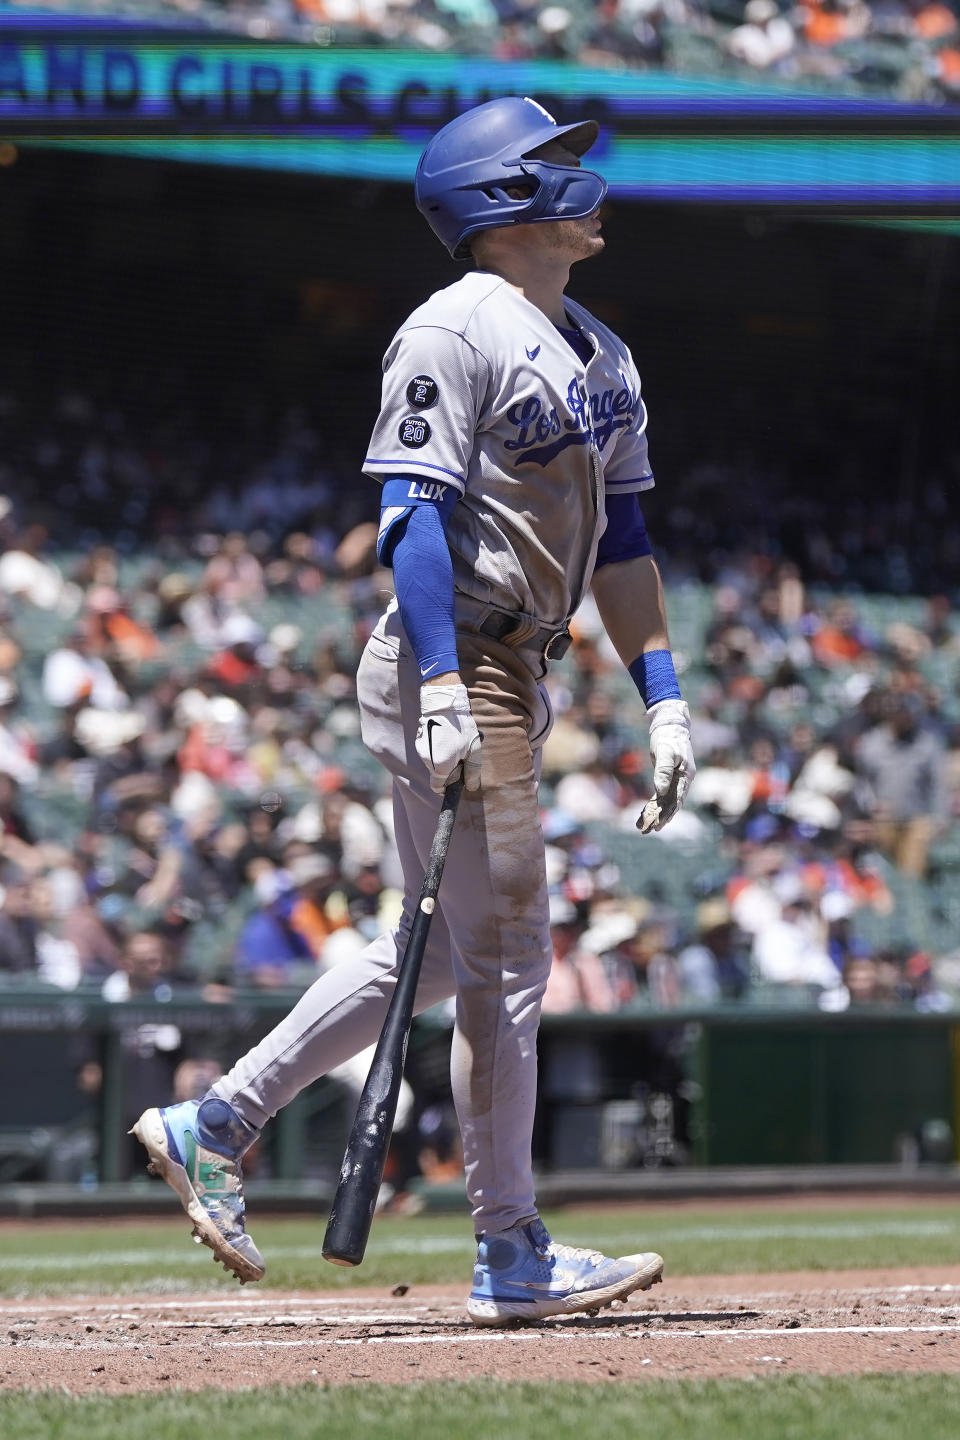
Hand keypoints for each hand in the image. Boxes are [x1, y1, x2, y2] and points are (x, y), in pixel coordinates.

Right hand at [416, 683, 481, 793]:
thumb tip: (471, 787)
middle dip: (448, 771)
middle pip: (437, 774)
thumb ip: (472, 771)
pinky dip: (437, 750)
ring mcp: (421, 750)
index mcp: (440, 766)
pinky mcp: (419, 740)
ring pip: (433, 763)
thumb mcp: (473, 750)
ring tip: (454, 744)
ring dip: (443, 759)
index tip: (455, 784)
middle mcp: (427, 760)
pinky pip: (429, 752)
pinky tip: (446, 738)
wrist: (443, 703)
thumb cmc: (461, 727)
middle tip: (461, 757)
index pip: (437, 787)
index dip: (446, 789)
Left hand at [638, 698, 695, 833]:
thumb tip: (660, 792)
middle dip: (661, 818)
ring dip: (656, 814)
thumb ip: (663, 771)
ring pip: (666, 802)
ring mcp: (677, 780)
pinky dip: (654, 805)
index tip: (658, 824)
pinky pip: (662, 795)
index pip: (677, 799)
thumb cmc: (667, 737)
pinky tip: (646, 814)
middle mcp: (683, 781)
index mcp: (686, 776)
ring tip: (644, 827)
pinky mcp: (668, 778)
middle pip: (672, 804)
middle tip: (648, 830)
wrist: (669, 725)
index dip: (668, 813)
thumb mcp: (665, 752)